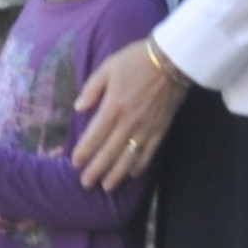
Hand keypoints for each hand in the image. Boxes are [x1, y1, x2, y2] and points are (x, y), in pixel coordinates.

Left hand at [73, 39, 189, 191]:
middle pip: (109, 153)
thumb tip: (78, 107)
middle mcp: (127, 123)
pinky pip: (149, 153)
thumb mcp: (108, 67)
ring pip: (128, 158)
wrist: (172, 60)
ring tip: (106, 187)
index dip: (83, 152)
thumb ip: (92, 89)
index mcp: (112, 107)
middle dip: (96, 170)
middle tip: (86, 183)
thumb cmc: (137, 60)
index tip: (75, 163)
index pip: (94, 136)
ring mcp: (145, 129)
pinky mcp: (160, 129)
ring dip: (116, 174)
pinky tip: (132, 174)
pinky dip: (139, 166)